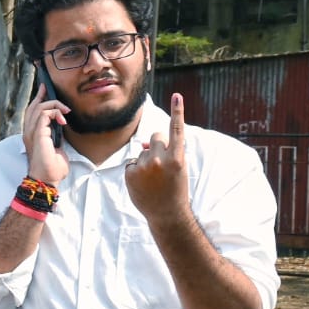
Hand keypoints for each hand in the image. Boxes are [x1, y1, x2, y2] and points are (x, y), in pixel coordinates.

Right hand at [22, 81, 69, 183]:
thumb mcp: (56, 148)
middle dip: (41, 95)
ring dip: (54, 105)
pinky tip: (63, 120)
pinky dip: (55, 112)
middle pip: (31, 107)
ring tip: (65, 112)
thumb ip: (57, 137)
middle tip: (47, 87)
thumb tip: (62, 129)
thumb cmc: (52, 168)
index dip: (38, 101)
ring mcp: (31, 133)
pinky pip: (44, 113)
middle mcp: (29, 132)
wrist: (47, 179)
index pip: (32, 114)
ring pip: (38, 107)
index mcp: (32, 136)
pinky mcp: (38, 133)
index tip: (45, 91)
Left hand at [126, 93, 189, 224]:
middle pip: (155, 137)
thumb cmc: (175, 188)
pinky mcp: (130, 173)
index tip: (177, 95)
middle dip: (156, 145)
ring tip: (153, 178)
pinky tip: (143, 183)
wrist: (167, 213)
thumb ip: (167, 151)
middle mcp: (161, 159)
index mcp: (178, 157)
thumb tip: (146, 142)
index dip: (177, 111)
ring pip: (142, 151)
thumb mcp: (178, 168)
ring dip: (146, 160)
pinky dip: (135, 171)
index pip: (176, 130)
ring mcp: (144, 166)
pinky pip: (132, 163)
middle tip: (161, 164)